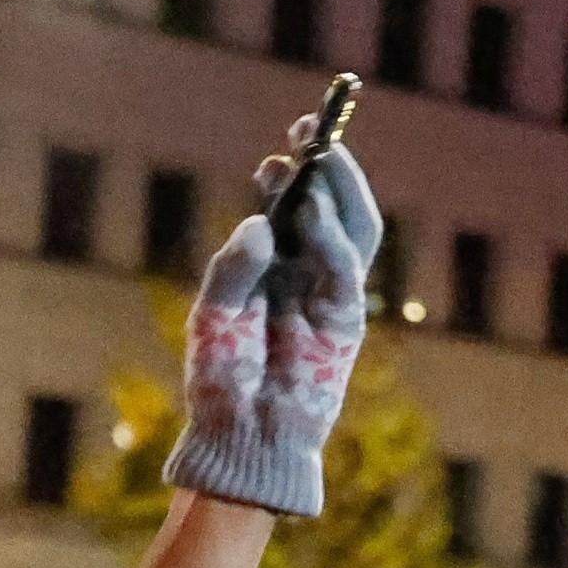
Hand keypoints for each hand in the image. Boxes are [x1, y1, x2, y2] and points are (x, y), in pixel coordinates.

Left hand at [161, 121, 380, 518]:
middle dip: (325, 167)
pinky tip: (315, 213)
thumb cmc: (221, 378)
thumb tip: (259, 225)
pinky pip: (346, 271)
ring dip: (342, 190)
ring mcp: (332, 296)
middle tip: (307, 132)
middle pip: (332, 207)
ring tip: (322, 157)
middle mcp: (309, 273)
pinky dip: (333, 239)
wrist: (240, 435)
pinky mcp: (346, 322)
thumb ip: (233, 268)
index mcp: (277, 266)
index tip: (278, 152)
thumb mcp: (213, 314)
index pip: (295, 208)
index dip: (292, 176)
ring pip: (354, 229)